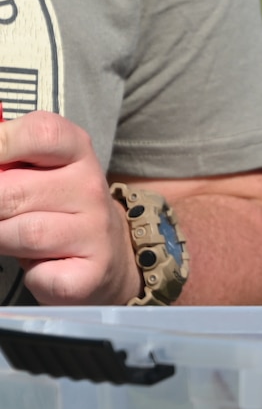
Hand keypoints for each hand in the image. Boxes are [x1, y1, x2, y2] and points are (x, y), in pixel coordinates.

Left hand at [0, 112, 139, 305]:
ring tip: (14, 238)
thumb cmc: (51, 206)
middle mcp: (91, 187)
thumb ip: (5, 158)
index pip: (40, 133)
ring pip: (22, 233)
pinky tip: (42, 265)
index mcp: (76, 151)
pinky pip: (39, 274)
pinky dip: (31, 274)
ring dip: (3, 240)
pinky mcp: (90, 273)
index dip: (0, 144)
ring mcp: (95, 230)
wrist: (104, 253)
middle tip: (1, 212)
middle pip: (10, 191)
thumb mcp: (32, 170)